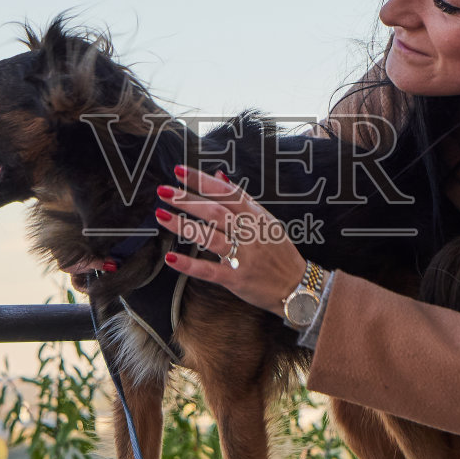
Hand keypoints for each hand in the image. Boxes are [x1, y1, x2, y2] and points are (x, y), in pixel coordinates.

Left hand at [154, 165, 308, 315]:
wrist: (298, 286)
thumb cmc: (280, 252)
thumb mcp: (267, 219)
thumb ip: (242, 197)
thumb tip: (219, 174)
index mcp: (255, 216)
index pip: (225, 192)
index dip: (202, 181)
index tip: (180, 171)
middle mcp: (249, 233)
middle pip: (215, 212)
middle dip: (187, 200)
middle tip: (164, 191)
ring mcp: (243, 256)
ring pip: (210, 237)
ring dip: (183, 226)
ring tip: (161, 215)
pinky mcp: (236, 278)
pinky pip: (209, 270)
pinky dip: (189, 264)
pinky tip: (170, 258)